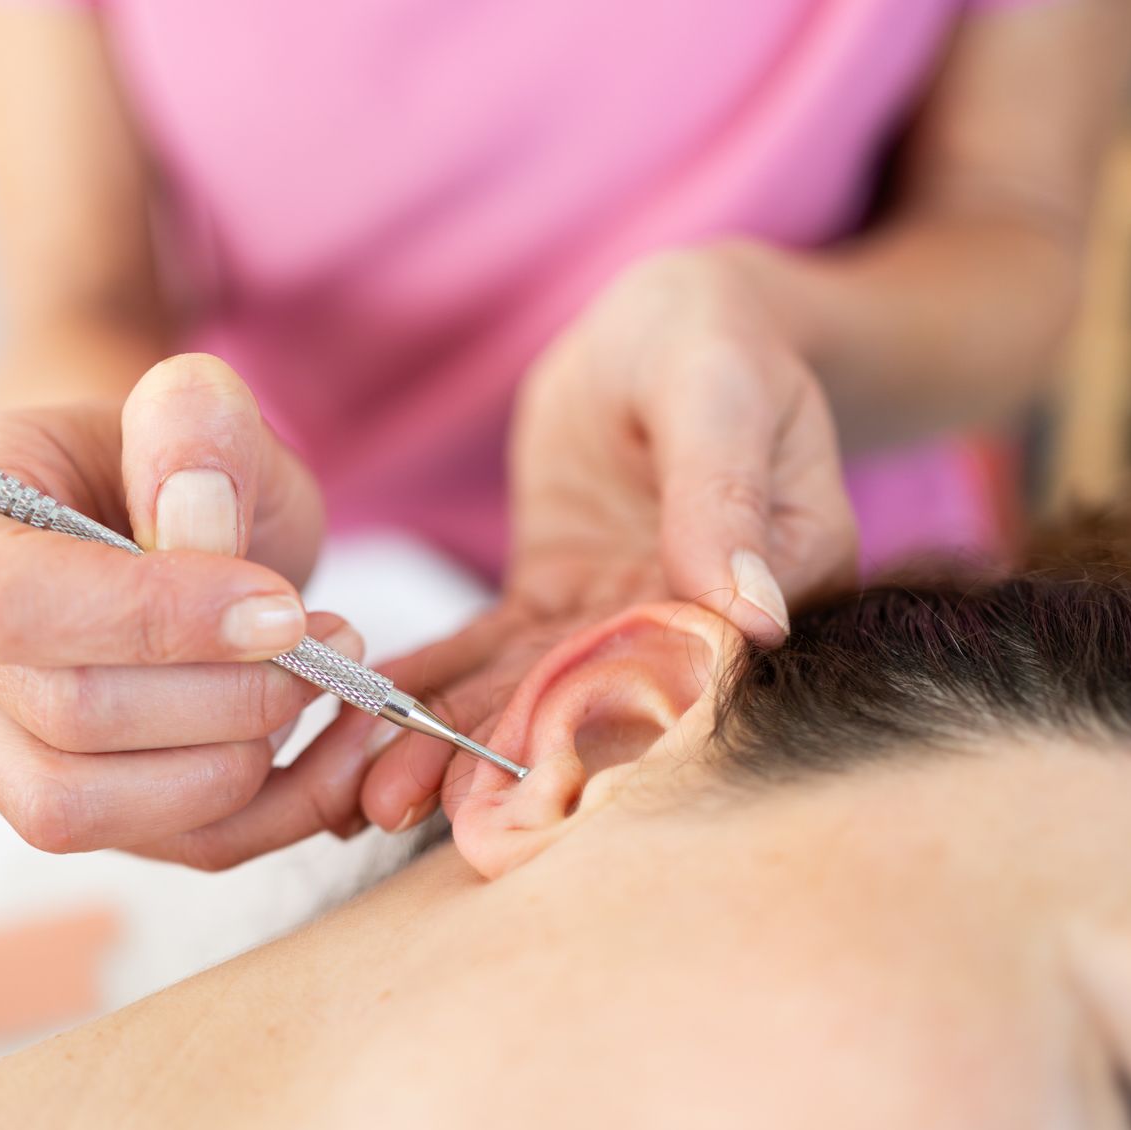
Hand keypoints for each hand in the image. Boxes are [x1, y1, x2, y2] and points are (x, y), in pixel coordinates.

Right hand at [0, 355, 381, 868]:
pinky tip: (331, 749)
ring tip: (321, 687)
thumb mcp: (207, 410)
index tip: (280, 608)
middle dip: (228, 696)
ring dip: (241, 764)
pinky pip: (162, 847)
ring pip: (92, 810)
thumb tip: (191, 504)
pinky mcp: (64, 799)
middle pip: (66, 719)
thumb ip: (198, 424)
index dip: (154, 621)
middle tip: (333, 644)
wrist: (176, 519)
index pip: (7, 605)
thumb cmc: (181, 465)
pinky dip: (273, 813)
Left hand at [360, 244, 860, 829]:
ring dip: (442, 741)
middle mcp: (696, 629)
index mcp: (773, 590)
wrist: (670, 322)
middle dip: (489, 764)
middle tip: (393, 806)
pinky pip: (489, 650)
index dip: (600, 736)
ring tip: (357, 791)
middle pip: (592, 705)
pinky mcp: (559, 603)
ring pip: (528, 693)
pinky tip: (358, 716)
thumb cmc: (714, 342)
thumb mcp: (719, 399)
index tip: (515, 790)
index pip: (686, 677)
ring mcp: (619, 621)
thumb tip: (752, 615)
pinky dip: (428, 680)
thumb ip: (723, 498)